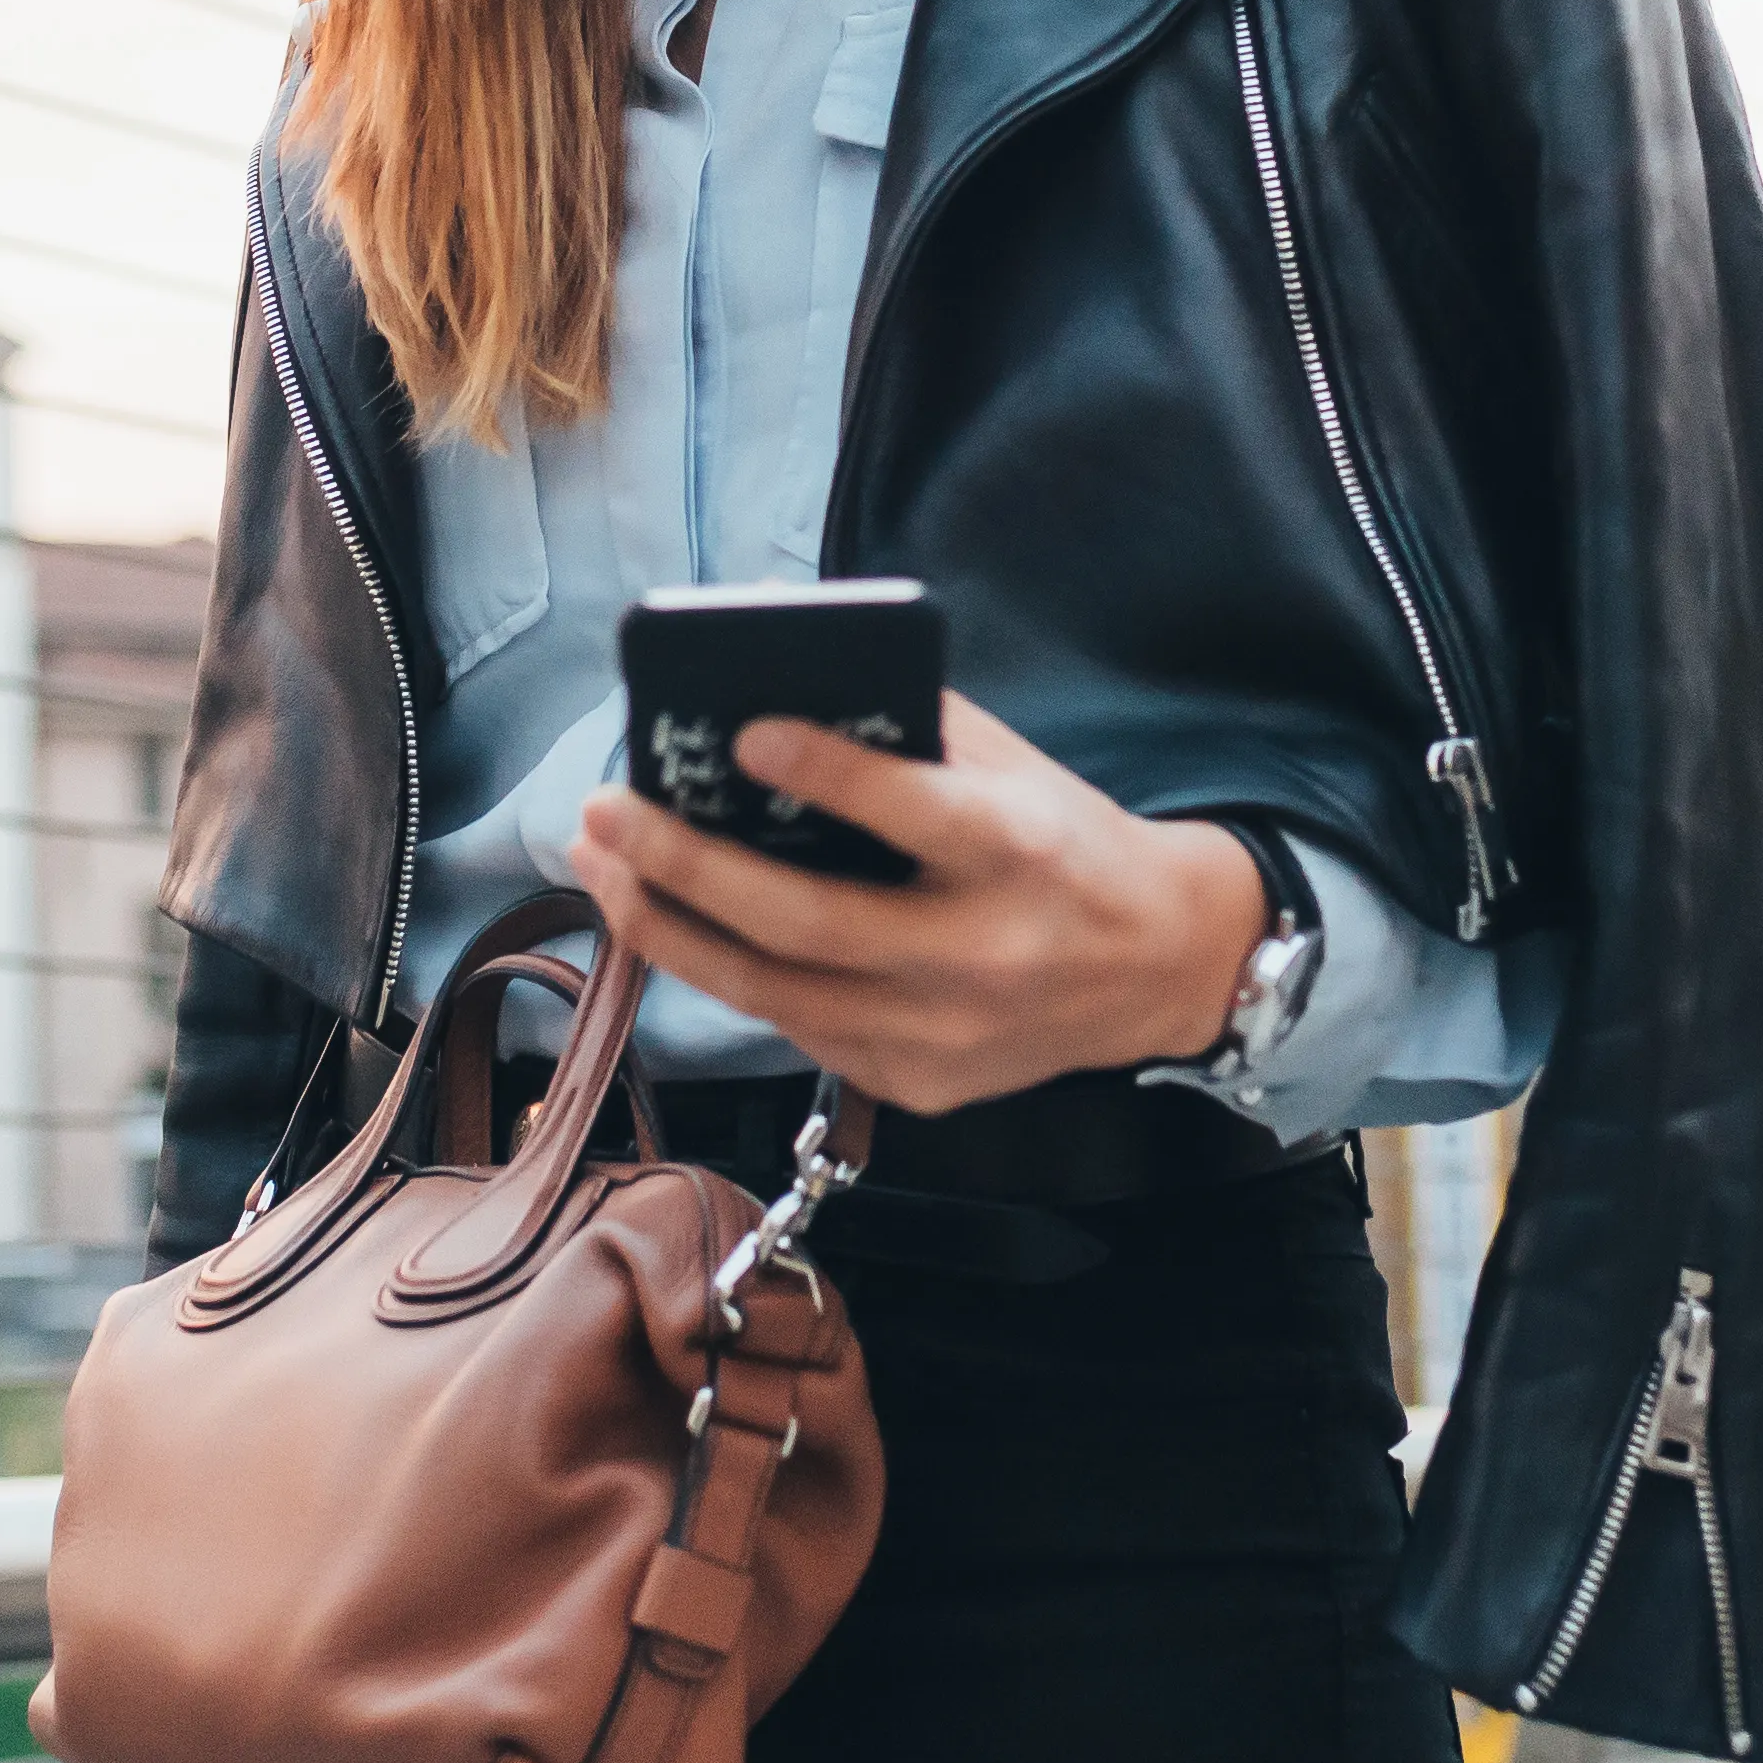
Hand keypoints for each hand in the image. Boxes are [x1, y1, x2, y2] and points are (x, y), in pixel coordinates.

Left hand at [568, 692, 1270, 1115]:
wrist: (1160, 965)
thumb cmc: (1067, 841)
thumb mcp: (1015, 765)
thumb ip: (912, 729)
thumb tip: (777, 679)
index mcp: (1019, 851)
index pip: (910, 813)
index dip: (823, 772)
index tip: (740, 730)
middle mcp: (981, 952)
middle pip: (806, 923)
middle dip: (686, 866)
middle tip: (605, 813)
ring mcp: (946, 1033)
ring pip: (775, 994)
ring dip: (670, 929)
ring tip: (602, 868)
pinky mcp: (922, 1083)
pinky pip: (801, 1028)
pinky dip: (730, 973)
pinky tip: (677, 923)